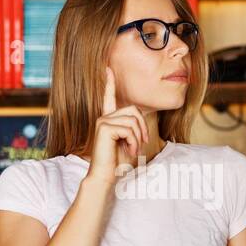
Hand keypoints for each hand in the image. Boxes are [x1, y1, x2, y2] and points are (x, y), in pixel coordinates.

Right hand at [87, 66, 148, 186]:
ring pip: (133, 120)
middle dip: (142, 127)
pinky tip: (128, 151)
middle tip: (141, 143)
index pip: (109, 98)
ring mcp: (102, 121)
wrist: (106, 177)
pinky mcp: (104, 128)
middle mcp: (104, 118)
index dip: (109, 83)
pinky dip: (134, 141)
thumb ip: (133, 128)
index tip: (107, 68)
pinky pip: (129, 128)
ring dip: (138, 138)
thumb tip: (139, 119)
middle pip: (133, 110)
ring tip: (133, 150)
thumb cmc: (118, 163)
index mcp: (108, 120)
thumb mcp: (130, 142)